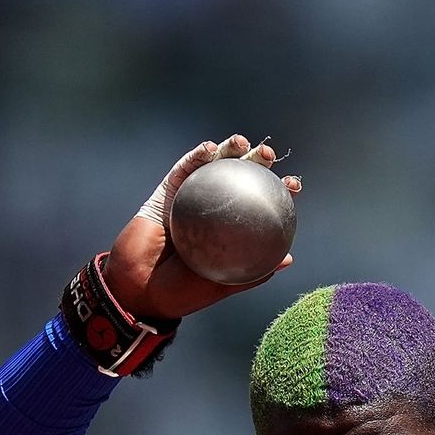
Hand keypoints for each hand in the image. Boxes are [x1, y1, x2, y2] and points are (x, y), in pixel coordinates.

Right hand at [105, 134, 302, 320]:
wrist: (140, 291)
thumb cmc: (182, 293)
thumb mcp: (223, 284)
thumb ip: (254, 272)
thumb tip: (289, 258)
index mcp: (228, 230)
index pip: (258, 204)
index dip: (278, 191)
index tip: (294, 185)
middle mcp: (212, 211)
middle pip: (239, 178)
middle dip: (257, 161)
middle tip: (269, 155)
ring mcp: (189, 199)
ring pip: (213, 167)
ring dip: (228, 149)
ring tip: (242, 142)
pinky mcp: (166, 192)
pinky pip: (184, 169)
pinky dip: (197, 156)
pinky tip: (210, 149)